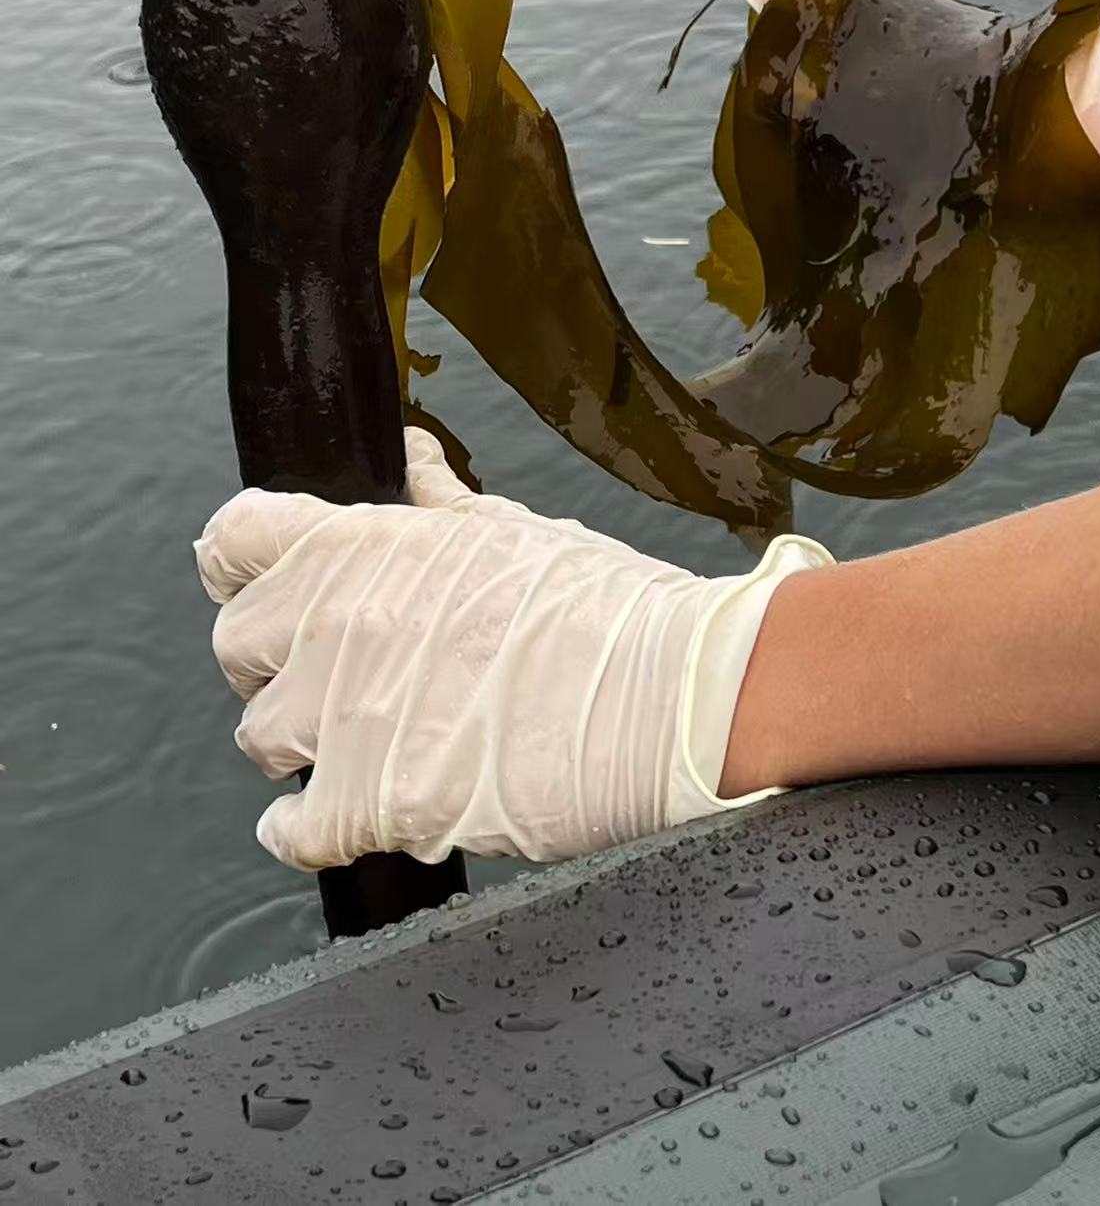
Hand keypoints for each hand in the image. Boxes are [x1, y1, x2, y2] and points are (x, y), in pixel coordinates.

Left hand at [196, 429, 829, 870]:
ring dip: (304, 742)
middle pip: (237, 644)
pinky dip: (304, 827)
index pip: (236, 539)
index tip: (263, 583)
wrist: (675, 693)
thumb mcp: (515, 532)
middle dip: (277, 660)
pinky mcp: (371, 805)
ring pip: (261, 737)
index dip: (247, 564)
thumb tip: (410, 457)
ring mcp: (346, 719)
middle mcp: (337, 624)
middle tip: (334, 674)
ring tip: (365, 743)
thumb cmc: (609, 607)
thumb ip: (440, 500)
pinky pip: (290, 830)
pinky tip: (340, 813)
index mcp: (367, 545)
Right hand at [738, 0, 1099, 286]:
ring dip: (798, 39)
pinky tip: (780, 74)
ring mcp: (962, 132)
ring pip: (859, 87)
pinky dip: (832, 108)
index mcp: (997, 52)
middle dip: (799, 2)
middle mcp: (967, 95)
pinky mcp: (975, 164)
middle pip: (863, 44)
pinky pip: (890, 138)